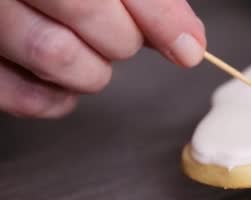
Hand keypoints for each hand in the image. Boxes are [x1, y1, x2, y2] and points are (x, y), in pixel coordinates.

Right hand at [0, 0, 206, 117]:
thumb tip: (188, 42)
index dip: (158, 16)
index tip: (188, 46)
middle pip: (83, 9)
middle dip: (121, 37)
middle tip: (119, 36)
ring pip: (55, 54)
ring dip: (91, 70)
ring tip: (88, 56)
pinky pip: (23, 98)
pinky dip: (58, 99)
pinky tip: (63, 83)